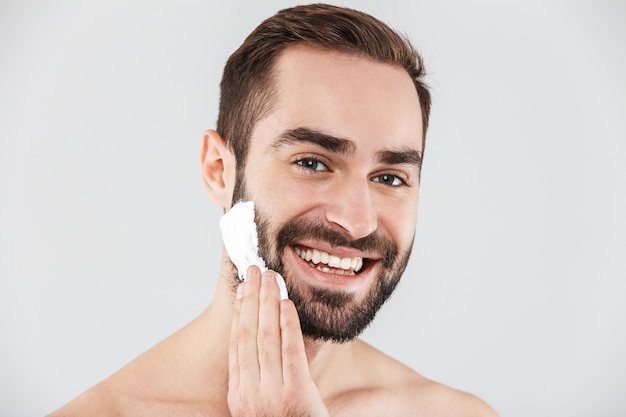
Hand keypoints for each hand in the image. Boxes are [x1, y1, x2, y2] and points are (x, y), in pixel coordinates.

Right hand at [228, 266, 329, 416]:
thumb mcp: (259, 410)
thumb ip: (255, 383)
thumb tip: (254, 346)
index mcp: (238, 396)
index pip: (236, 345)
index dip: (239, 312)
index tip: (244, 288)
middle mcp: (249, 394)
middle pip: (247, 334)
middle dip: (251, 298)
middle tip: (256, 270)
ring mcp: (271, 394)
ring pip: (265, 337)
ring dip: (267, 303)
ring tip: (271, 278)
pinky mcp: (296, 394)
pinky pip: (290, 350)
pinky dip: (287, 324)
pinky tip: (287, 304)